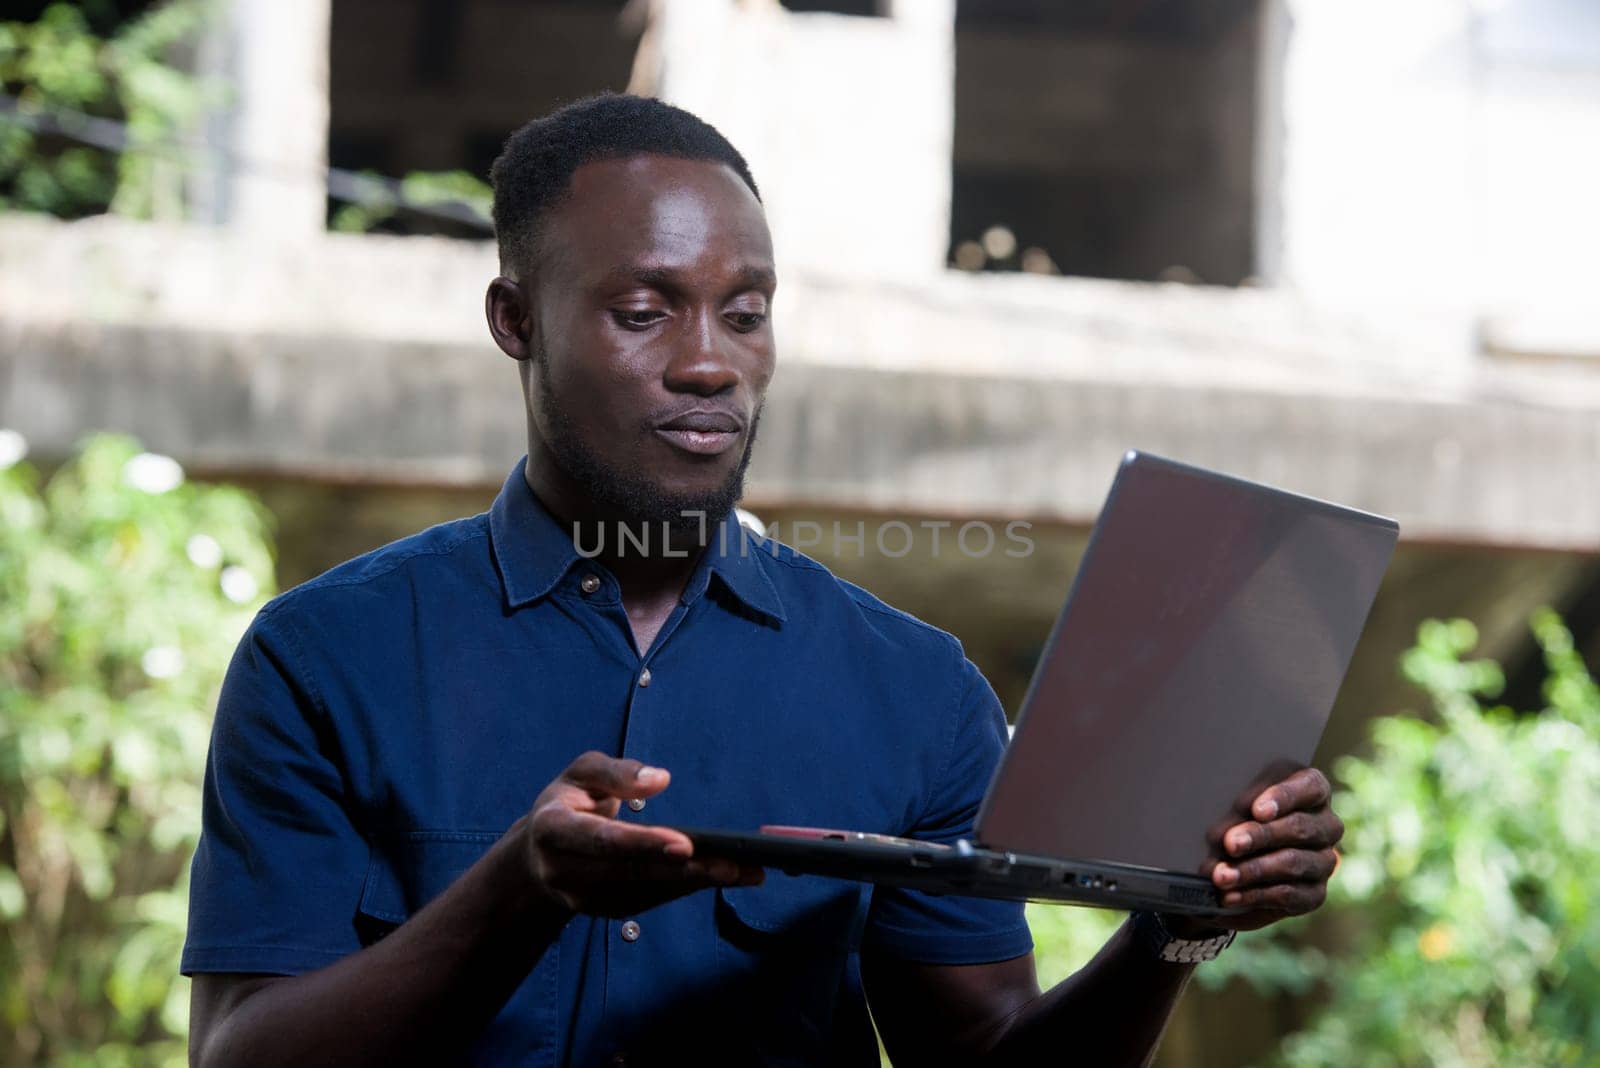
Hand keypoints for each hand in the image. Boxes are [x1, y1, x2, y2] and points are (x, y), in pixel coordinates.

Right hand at [520, 750, 762, 917]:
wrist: (539, 853)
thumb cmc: (569, 802)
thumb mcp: (583, 773)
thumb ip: (617, 772)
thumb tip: (659, 780)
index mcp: (553, 830)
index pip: (603, 840)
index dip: (644, 843)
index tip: (686, 843)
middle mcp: (564, 871)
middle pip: (632, 873)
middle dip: (686, 870)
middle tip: (734, 864)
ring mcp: (583, 898)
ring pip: (646, 892)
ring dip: (697, 883)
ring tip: (745, 872)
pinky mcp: (605, 910)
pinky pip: (651, 900)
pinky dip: (687, 888)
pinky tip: (723, 877)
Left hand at [1197, 767, 1343, 932]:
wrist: (1241, 866)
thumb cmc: (1238, 819)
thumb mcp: (1237, 807)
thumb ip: (1237, 805)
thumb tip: (1220, 819)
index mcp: (1313, 792)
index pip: (1310, 787)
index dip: (1284, 797)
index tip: (1257, 810)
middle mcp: (1326, 826)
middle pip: (1299, 827)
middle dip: (1260, 836)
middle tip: (1231, 843)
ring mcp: (1323, 861)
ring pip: (1293, 863)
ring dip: (1253, 870)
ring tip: (1222, 875)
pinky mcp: (1315, 893)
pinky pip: (1288, 894)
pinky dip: (1254, 895)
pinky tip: (1230, 895)